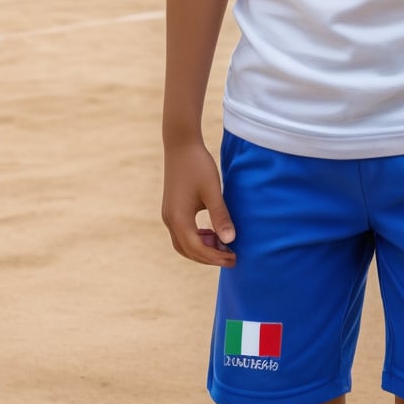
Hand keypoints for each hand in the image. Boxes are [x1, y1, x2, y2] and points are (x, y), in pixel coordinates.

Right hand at [162, 140, 236, 266]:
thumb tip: (230, 240)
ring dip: (202, 248)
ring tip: (224, 245)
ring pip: (183, 243)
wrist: (181, 145)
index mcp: (179, 218)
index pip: (197, 249)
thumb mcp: (212, 191)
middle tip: (232, 257)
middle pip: (188, 250)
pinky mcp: (171, 208)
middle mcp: (170, 220)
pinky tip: (213, 232)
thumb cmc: (198, 165)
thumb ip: (220, 216)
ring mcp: (168, 215)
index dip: (216, 257)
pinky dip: (197, 238)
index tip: (234, 259)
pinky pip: (183, 232)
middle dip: (209, 257)